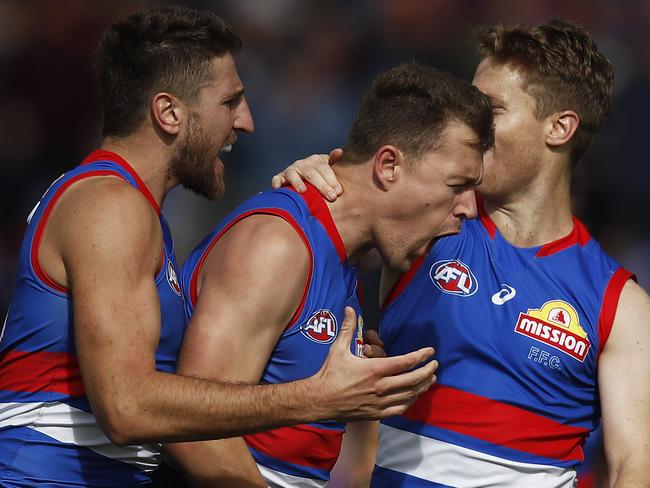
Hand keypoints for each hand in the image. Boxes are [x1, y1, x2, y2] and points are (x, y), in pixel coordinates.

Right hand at [271, 148, 343, 200]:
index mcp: (316, 160)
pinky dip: (277, 182)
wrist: (304, 175)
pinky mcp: (281, 177)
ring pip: (293, 175)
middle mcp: (302, 164)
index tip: (339, 192)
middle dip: (322, 186)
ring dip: (297, 182)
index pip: (325, 169)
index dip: (332, 180)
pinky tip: (278, 187)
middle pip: (312, 174)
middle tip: (331, 197)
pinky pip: (277, 179)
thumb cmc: (321, 174)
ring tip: (303, 191)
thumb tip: (340, 152)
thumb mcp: (329, 166)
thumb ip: (334, 161)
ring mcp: (291, 170)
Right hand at [310, 307, 437, 420]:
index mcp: (374, 369)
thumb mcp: (338, 348)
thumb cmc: (329, 374)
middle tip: (435, 364)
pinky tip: (415, 396)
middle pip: (414, 379)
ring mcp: (380, 402)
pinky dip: (411, 401)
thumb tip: (351, 309)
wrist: (320, 400)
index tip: (430, 351)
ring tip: (431, 379)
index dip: (421, 356)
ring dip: (423, 386)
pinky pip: (400, 408)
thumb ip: (348, 328)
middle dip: (428, 371)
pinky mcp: (377, 413)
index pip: (406, 362)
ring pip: (410, 395)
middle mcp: (381, 386)